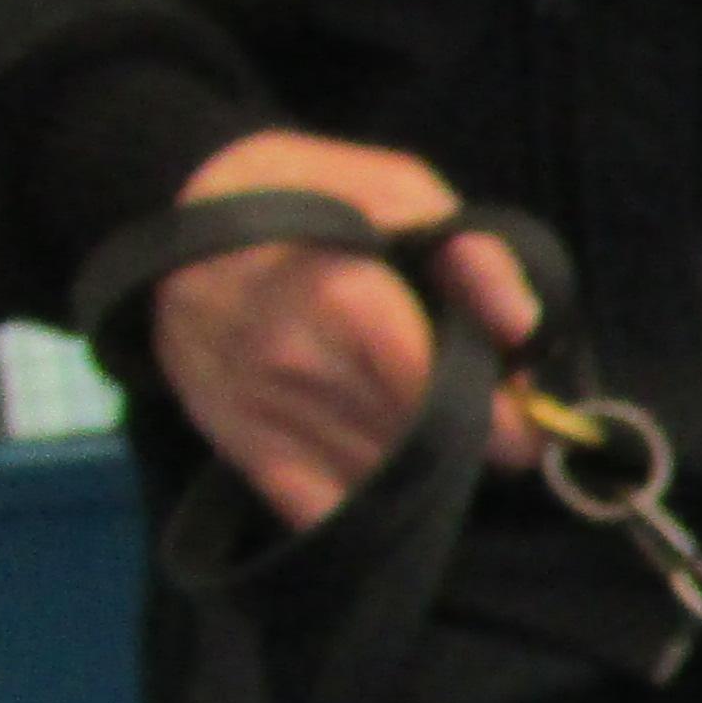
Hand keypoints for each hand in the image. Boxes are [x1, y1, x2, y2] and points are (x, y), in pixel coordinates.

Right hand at [148, 131, 546, 530]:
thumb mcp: (396, 188)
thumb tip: (524, 327)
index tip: (526, 427)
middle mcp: (300, 370)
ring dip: (419, 474)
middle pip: (418, 446)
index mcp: (346, 301)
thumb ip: (472, 254)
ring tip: (428, 432)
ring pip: (377, 485)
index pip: (439, 393)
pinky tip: (383, 475)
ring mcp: (263, 414)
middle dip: (467, 443)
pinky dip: (363, 509)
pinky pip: (318, 513)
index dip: (500, 422)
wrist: (175, 209)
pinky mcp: (238, 446)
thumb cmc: (303, 192)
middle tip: (484, 422)